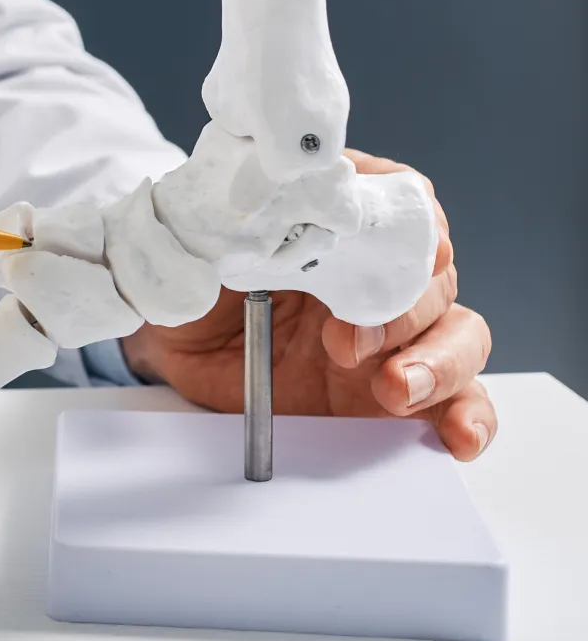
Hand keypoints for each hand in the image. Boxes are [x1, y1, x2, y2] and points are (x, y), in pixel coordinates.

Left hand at [122, 150, 495, 459]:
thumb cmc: (194, 277)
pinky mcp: (394, 390)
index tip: (408, 252)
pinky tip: (458, 436)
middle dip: (403, 310)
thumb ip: (232, 230)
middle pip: (434, 277)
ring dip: (439, 362)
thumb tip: (250, 229)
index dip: (413, 227)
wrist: (173, 340)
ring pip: (460, 335)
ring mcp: (394, 334)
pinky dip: (467, 417)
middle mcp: (379, 273)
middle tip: (349, 341)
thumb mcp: (200, 243)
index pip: (405, 205)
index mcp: (341, 221)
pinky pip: (454, 402)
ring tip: (395, 389)